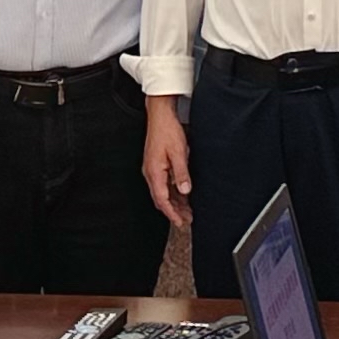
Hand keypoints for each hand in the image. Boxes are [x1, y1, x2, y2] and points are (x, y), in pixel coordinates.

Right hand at [142, 97, 193, 225]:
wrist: (160, 116)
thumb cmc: (167, 131)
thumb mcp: (178, 153)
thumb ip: (181, 173)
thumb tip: (185, 190)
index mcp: (154, 172)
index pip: (162, 200)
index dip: (172, 213)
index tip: (181, 222)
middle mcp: (151, 173)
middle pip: (161, 199)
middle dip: (173, 212)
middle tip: (186, 220)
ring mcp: (153, 170)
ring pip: (163, 193)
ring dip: (174, 203)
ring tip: (187, 212)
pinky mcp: (156, 165)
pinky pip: (164, 184)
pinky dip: (173, 193)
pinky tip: (182, 196)